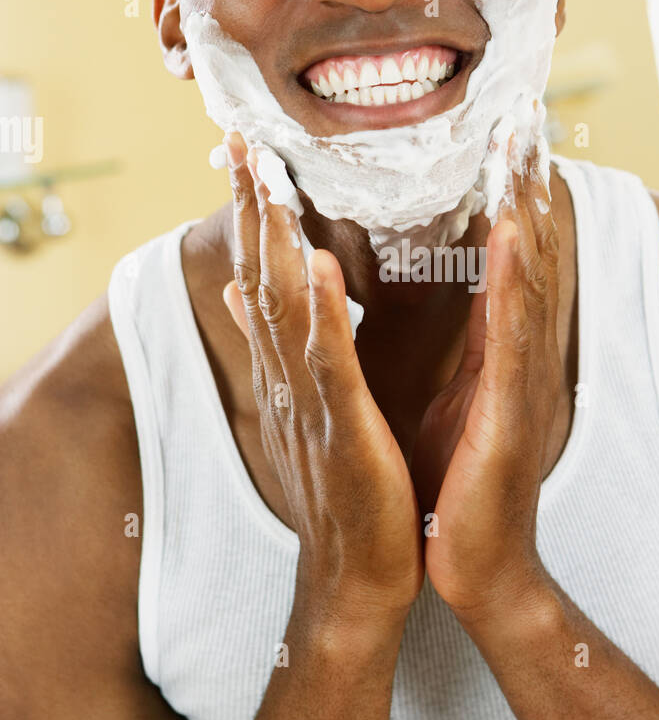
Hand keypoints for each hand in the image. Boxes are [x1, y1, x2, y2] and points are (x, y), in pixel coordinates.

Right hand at [223, 133, 422, 631]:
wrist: (360, 579)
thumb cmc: (343, 493)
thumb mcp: (304, 411)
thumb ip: (278, 349)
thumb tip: (240, 290)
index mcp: (289, 371)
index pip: (263, 278)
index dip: (251, 214)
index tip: (248, 154)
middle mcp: (289, 379)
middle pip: (261, 280)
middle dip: (249, 208)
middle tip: (239, 140)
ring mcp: (311, 403)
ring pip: (285, 310)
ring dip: (272, 241)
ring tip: (262, 177)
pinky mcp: (343, 430)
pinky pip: (328, 365)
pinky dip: (320, 315)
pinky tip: (314, 266)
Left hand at [413, 150, 560, 620]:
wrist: (470, 564)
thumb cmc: (451, 480)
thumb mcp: (445, 391)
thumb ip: (450, 332)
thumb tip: (423, 280)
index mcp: (497, 346)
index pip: (505, 252)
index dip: (507, 186)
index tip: (499, 122)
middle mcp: (518, 353)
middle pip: (529, 250)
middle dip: (526, 177)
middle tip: (523, 104)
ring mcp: (523, 381)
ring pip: (531, 278)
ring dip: (530, 206)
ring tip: (526, 141)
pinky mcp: (512, 414)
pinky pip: (514, 338)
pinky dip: (518, 280)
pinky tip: (515, 230)